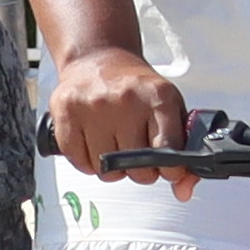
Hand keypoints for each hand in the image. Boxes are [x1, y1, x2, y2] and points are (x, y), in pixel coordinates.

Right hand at [42, 39, 188, 181]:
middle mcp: (126, 99)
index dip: (170, 170)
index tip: (167, 168)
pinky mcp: (66, 110)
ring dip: (111, 168)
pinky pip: (79, 162)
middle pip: (137, 168)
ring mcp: (94, 105)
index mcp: (158, 96)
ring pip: (106, 171)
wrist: (98, 58)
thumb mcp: (168, 108)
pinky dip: (87, 162)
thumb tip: (183, 191)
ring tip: (113, 145)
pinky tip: (93, 144)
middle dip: (139, 170)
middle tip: (136, 153)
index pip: (168, 153)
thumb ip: (182, 150)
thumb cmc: (136, 88)